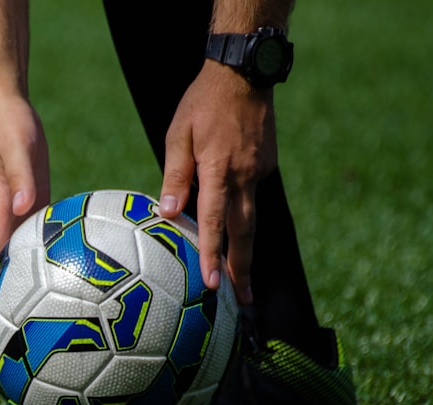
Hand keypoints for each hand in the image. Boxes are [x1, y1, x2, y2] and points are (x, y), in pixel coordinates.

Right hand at [0, 94, 50, 305]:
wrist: (7, 109)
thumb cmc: (10, 127)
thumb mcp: (18, 149)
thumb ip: (22, 179)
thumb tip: (24, 207)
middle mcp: (8, 213)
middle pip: (3, 257)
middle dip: (1, 286)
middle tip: (4, 319)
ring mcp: (21, 208)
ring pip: (21, 248)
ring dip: (22, 273)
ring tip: (30, 304)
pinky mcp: (36, 199)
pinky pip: (40, 232)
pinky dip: (44, 250)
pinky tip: (58, 264)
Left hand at [158, 60, 278, 304]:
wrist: (244, 74)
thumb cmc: (202, 104)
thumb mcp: (177, 136)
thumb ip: (174, 177)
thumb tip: (166, 214)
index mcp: (220, 170)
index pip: (213, 222)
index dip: (212, 254)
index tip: (212, 284)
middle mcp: (245, 176)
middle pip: (244, 232)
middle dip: (242, 269)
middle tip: (243, 301)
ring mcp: (259, 172)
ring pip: (252, 220)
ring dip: (246, 252)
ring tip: (243, 282)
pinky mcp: (265, 167)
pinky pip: (251, 198)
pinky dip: (243, 218)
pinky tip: (233, 229)